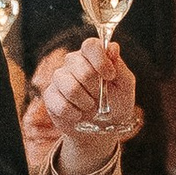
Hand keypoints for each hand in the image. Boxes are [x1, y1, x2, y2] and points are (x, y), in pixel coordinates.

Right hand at [22, 38, 137, 174]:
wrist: (102, 129)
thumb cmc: (116, 103)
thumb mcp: (125, 85)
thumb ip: (119, 66)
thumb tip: (112, 48)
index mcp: (92, 55)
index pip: (90, 45)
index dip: (100, 60)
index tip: (110, 76)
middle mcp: (73, 62)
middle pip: (81, 68)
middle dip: (96, 88)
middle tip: (100, 96)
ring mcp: (59, 78)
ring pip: (70, 87)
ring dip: (85, 102)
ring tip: (90, 106)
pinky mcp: (50, 96)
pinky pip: (60, 104)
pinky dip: (74, 114)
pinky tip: (78, 115)